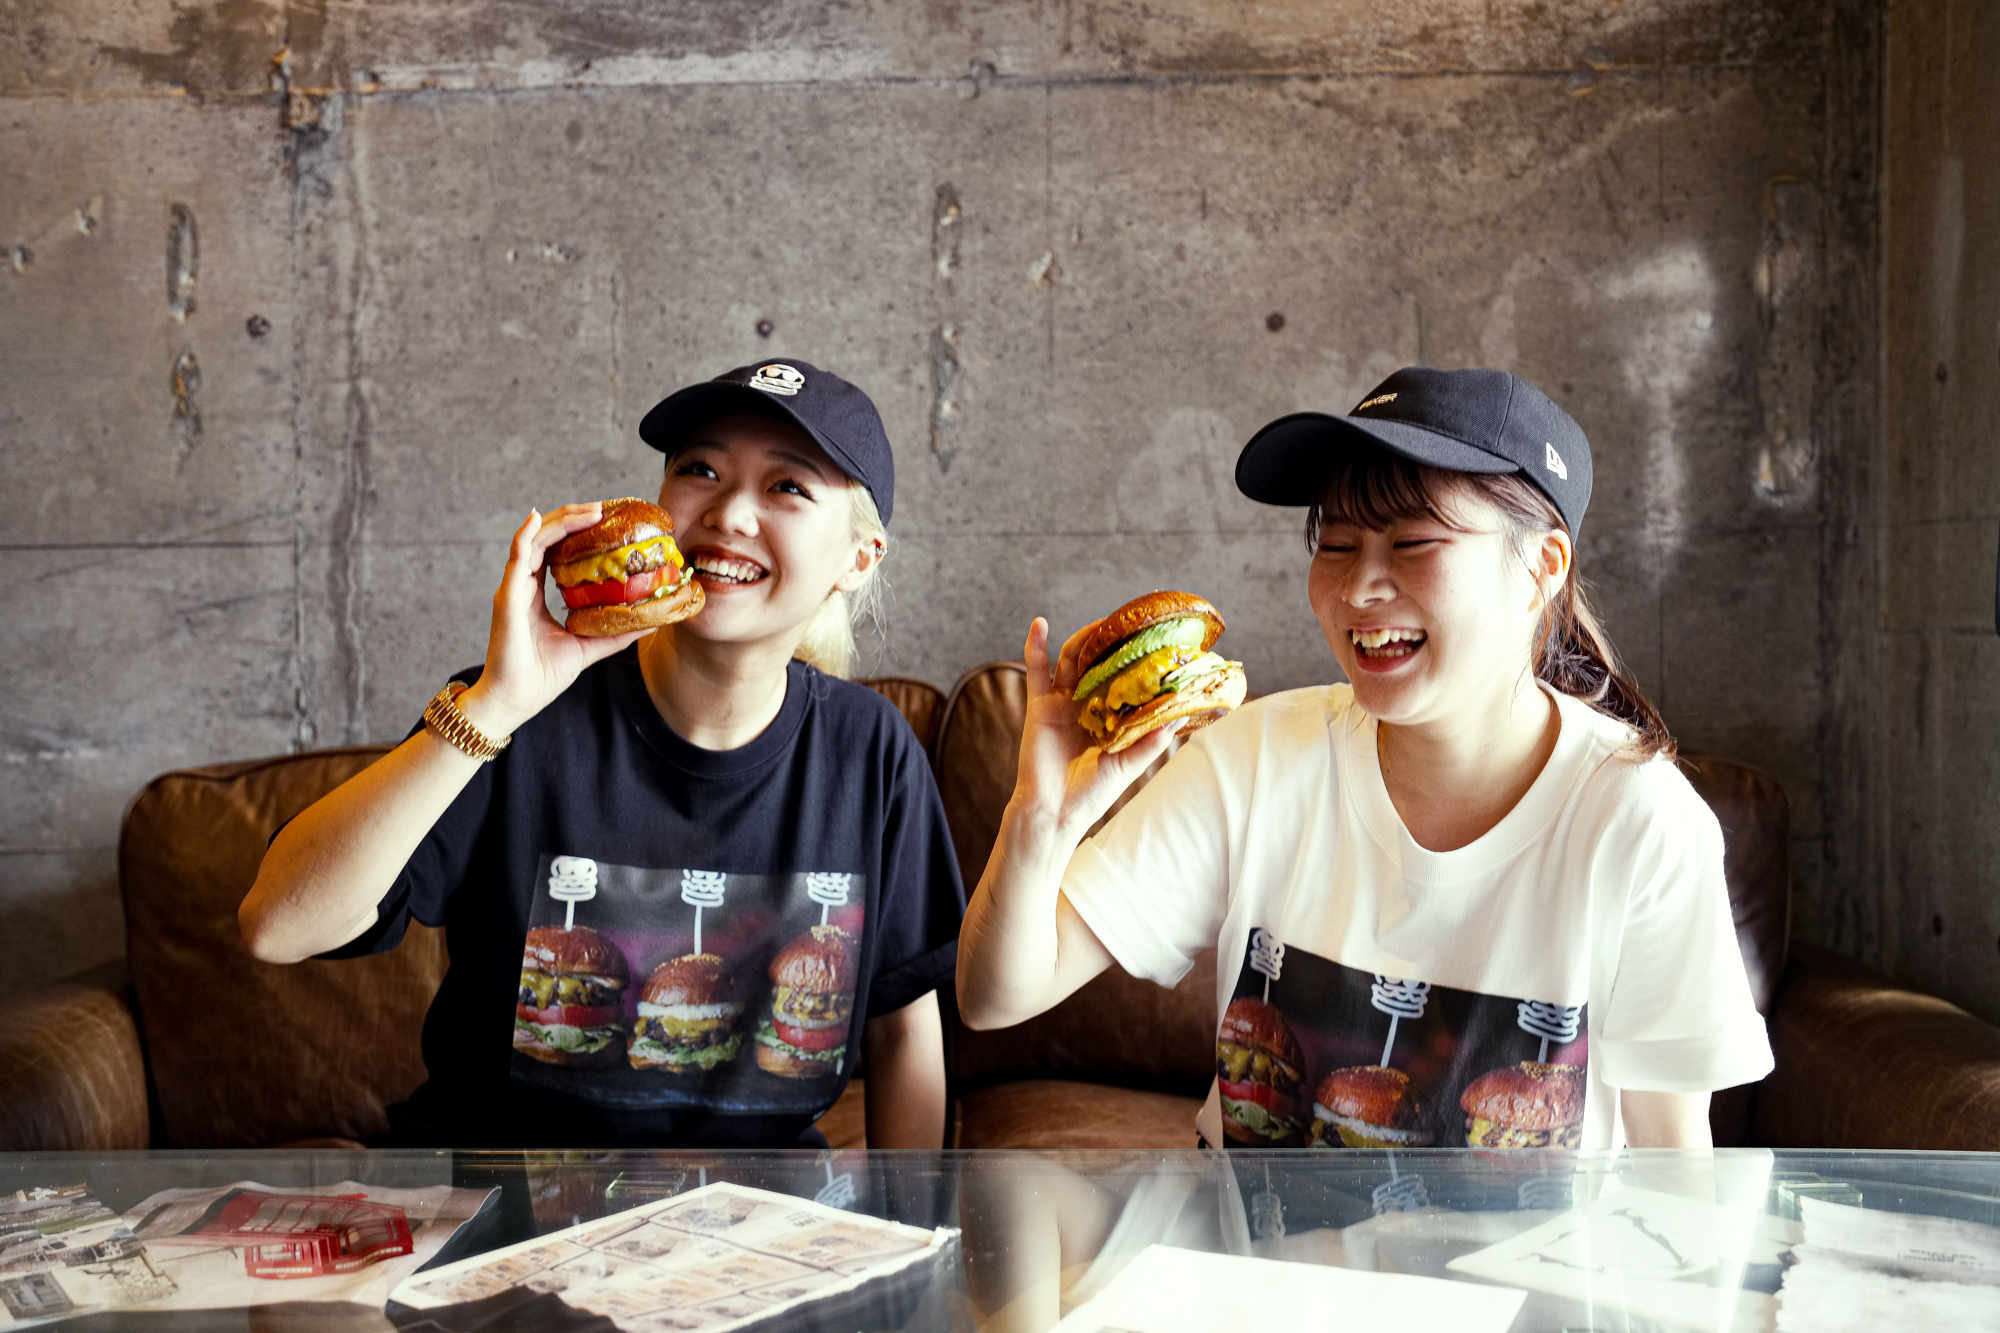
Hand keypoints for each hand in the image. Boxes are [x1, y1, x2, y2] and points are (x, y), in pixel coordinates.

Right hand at [458, 505, 647, 734]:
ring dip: (560, 521)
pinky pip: (516, 558)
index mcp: (537, 593)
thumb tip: (651, 623)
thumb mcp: (588, 647)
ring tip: (588, 510)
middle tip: (603, 509)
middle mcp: (522, 585)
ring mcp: (512, 589)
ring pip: (532, 540)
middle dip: (572, 518)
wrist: (515, 700)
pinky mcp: (507, 599)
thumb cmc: (542, 676)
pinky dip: (527, 536)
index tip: (604, 521)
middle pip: (545, 538)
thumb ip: (615, 633)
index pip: (555, 551)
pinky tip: (538, 519)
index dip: (576, 532)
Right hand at [1009, 617, 1180, 844]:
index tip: (1155, 643)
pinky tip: (1039, 623)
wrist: (1055, 813)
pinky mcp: (1039, 706)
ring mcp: (1061, 703)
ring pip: (1070, 660)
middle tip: (1130, 623)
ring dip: (1083, 639)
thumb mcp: (1129, 764)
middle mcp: (1084, 705)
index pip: (1123, 680)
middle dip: (1111, 643)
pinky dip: (1035, 646)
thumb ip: (1151, 739)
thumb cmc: (1091, 794)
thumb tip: (1180, 714)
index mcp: (1107, 717)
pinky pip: (1035, 671)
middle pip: (1097, 663)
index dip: (1136, 662)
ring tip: (1100, 623)